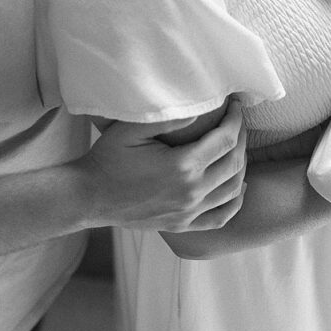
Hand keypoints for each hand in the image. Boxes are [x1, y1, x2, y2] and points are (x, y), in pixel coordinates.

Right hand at [78, 99, 247, 231]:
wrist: (89, 197)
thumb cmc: (108, 158)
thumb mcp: (132, 129)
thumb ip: (168, 117)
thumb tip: (200, 107)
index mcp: (182, 166)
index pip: (225, 139)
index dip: (235, 119)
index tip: (235, 105)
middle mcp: (191, 192)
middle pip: (234, 162)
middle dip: (241, 137)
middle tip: (237, 120)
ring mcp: (188, 213)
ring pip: (233, 190)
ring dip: (241, 165)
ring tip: (237, 145)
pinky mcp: (182, 225)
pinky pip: (221, 217)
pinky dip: (236, 201)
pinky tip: (239, 186)